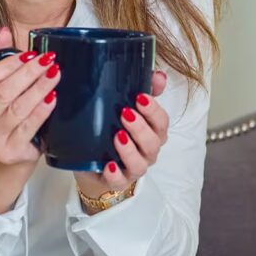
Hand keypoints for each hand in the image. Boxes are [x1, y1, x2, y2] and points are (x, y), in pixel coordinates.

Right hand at [0, 26, 60, 165]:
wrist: (7, 152)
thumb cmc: (1, 112)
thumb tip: (3, 32)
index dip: (8, 64)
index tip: (30, 54)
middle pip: (3, 93)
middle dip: (28, 73)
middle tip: (48, 60)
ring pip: (18, 109)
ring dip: (39, 88)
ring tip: (55, 74)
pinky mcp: (10, 152)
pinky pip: (29, 127)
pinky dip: (42, 110)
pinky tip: (52, 97)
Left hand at [75, 70, 169, 201]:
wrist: (94, 162)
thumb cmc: (113, 130)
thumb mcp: (126, 107)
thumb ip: (144, 89)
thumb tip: (159, 75)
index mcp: (152, 132)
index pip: (162, 122)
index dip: (154, 110)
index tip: (140, 97)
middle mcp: (147, 151)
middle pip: (153, 142)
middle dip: (140, 127)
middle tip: (125, 113)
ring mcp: (132, 167)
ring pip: (139, 163)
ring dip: (129, 149)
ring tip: (117, 136)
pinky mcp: (116, 180)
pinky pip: (119, 181)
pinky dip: (115, 174)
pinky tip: (108, 165)